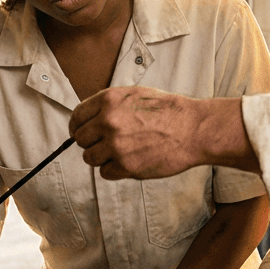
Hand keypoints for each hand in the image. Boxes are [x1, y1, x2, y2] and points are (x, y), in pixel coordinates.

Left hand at [69, 87, 213, 180]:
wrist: (192, 129)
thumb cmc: (168, 111)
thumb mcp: (134, 95)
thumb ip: (109, 105)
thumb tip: (88, 120)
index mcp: (108, 101)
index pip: (77, 116)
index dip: (77, 127)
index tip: (81, 133)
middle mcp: (108, 121)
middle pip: (81, 139)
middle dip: (92, 143)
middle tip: (107, 144)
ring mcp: (116, 145)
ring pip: (90, 158)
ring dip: (102, 158)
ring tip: (121, 153)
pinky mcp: (125, 166)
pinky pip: (105, 173)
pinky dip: (115, 170)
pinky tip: (130, 161)